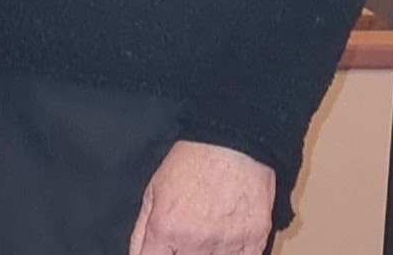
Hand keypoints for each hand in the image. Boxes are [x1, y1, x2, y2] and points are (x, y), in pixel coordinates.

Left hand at [128, 140, 274, 254]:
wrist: (232, 147)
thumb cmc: (191, 163)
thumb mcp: (154, 190)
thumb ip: (142, 230)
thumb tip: (138, 254)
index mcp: (166, 228)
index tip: (157, 252)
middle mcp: (194, 244)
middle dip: (178, 253)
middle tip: (182, 242)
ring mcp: (226, 248)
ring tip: (203, 237)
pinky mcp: (254, 246)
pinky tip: (224, 244)